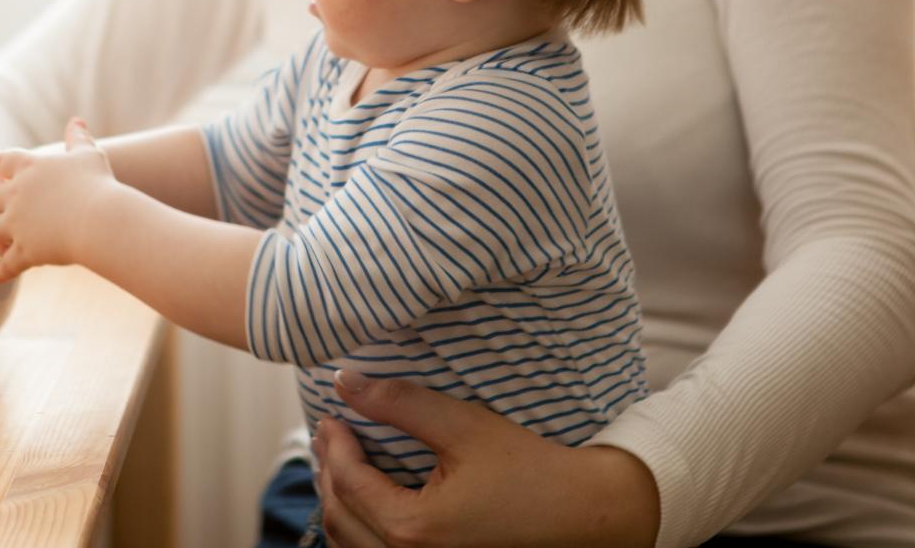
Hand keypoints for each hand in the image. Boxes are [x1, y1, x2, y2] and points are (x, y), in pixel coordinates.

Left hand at [0, 118, 113, 280]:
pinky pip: (9, 262)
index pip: (0, 162)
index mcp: (29, 168)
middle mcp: (15, 195)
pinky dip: (3, 269)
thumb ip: (78, 139)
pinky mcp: (25, 249)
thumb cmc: (95, 183)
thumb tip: (77, 122)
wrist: (98, 218)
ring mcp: (16, 223)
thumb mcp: (87, 155)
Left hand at [312, 370, 659, 547]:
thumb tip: (345, 382)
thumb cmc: (531, 471)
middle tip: (330, 433)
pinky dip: (360, 530)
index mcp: (414, 530)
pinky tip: (366, 499)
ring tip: (339, 463)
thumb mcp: (465, 427)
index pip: (348, 482)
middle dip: (328, 472)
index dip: (334, 444)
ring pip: (351, 546)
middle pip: (340, 518)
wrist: (585, 517)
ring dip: (339, 503)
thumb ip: (401, 403)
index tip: (332, 414)